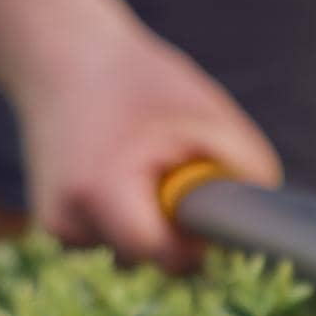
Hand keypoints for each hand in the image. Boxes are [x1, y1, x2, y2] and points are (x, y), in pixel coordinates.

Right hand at [15, 13, 280, 269]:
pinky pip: (109, 241)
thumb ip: (245, 171)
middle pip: (148, 261)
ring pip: (129, 255)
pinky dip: (126, 218)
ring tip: (141, 167)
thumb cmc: (140, 82)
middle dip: (174, 234)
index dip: (196, 245)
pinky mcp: (55, 225)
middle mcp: (68, 218)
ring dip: (150, 224)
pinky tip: (119, 177)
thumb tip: (260, 226)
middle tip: (177, 178)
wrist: (61, 54)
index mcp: (102, 191)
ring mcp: (57, 225)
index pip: (162, 257)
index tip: (208, 219)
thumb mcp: (208, 116)